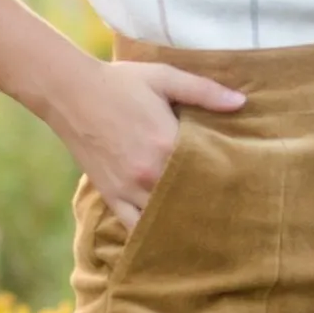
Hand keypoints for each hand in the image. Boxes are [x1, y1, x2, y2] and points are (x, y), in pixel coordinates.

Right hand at [53, 56, 246, 228]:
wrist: (70, 92)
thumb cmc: (120, 82)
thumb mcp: (164, 77)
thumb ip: (204, 91)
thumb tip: (241, 103)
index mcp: (167, 143)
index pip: (208, 169)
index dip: (226, 175)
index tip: (243, 181)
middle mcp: (150, 173)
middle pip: (190, 198)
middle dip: (210, 202)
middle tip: (233, 208)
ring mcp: (129, 189)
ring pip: (165, 217)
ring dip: (184, 219)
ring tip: (207, 224)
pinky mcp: (111, 196)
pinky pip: (134, 225)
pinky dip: (152, 231)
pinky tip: (169, 234)